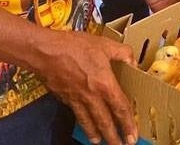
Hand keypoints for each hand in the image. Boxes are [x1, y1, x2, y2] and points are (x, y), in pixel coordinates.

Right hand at [33, 29, 137, 144]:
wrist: (45, 52)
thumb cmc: (75, 47)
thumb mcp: (105, 44)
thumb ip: (123, 53)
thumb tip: (133, 62)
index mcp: (104, 84)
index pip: (120, 108)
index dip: (128, 123)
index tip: (133, 135)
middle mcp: (91, 96)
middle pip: (105, 121)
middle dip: (113, 136)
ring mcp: (76, 99)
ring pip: (88, 122)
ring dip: (96, 134)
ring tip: (100, 142)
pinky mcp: (64, 98)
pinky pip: (76, 114)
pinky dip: (82, 123)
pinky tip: (84, 124)